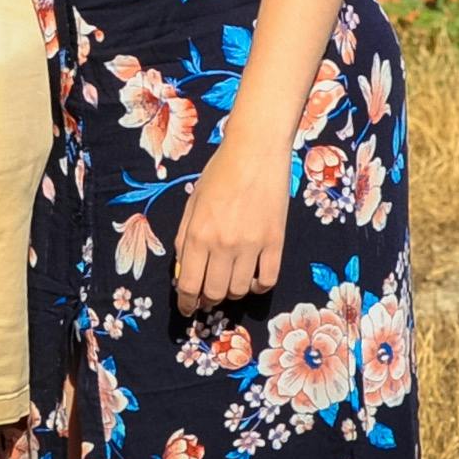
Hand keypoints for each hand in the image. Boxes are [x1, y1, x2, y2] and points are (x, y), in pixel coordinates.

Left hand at [173, 132, 289, 313]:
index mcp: (198, 234)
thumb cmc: (219, 172)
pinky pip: (268, 280)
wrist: (255, 150)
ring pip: (240, 291)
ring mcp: (251, 245)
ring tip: (231, 280)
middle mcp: (223, 244)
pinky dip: (258, 286)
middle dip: (208, 299)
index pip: (189, 285)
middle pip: (215, 294)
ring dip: (233, 292)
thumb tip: (184, 271)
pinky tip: (253, 277)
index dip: (187, 303)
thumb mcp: (192, 203)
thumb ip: (184, 238)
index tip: (189, 308)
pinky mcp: (275, 242)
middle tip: (209, 295)